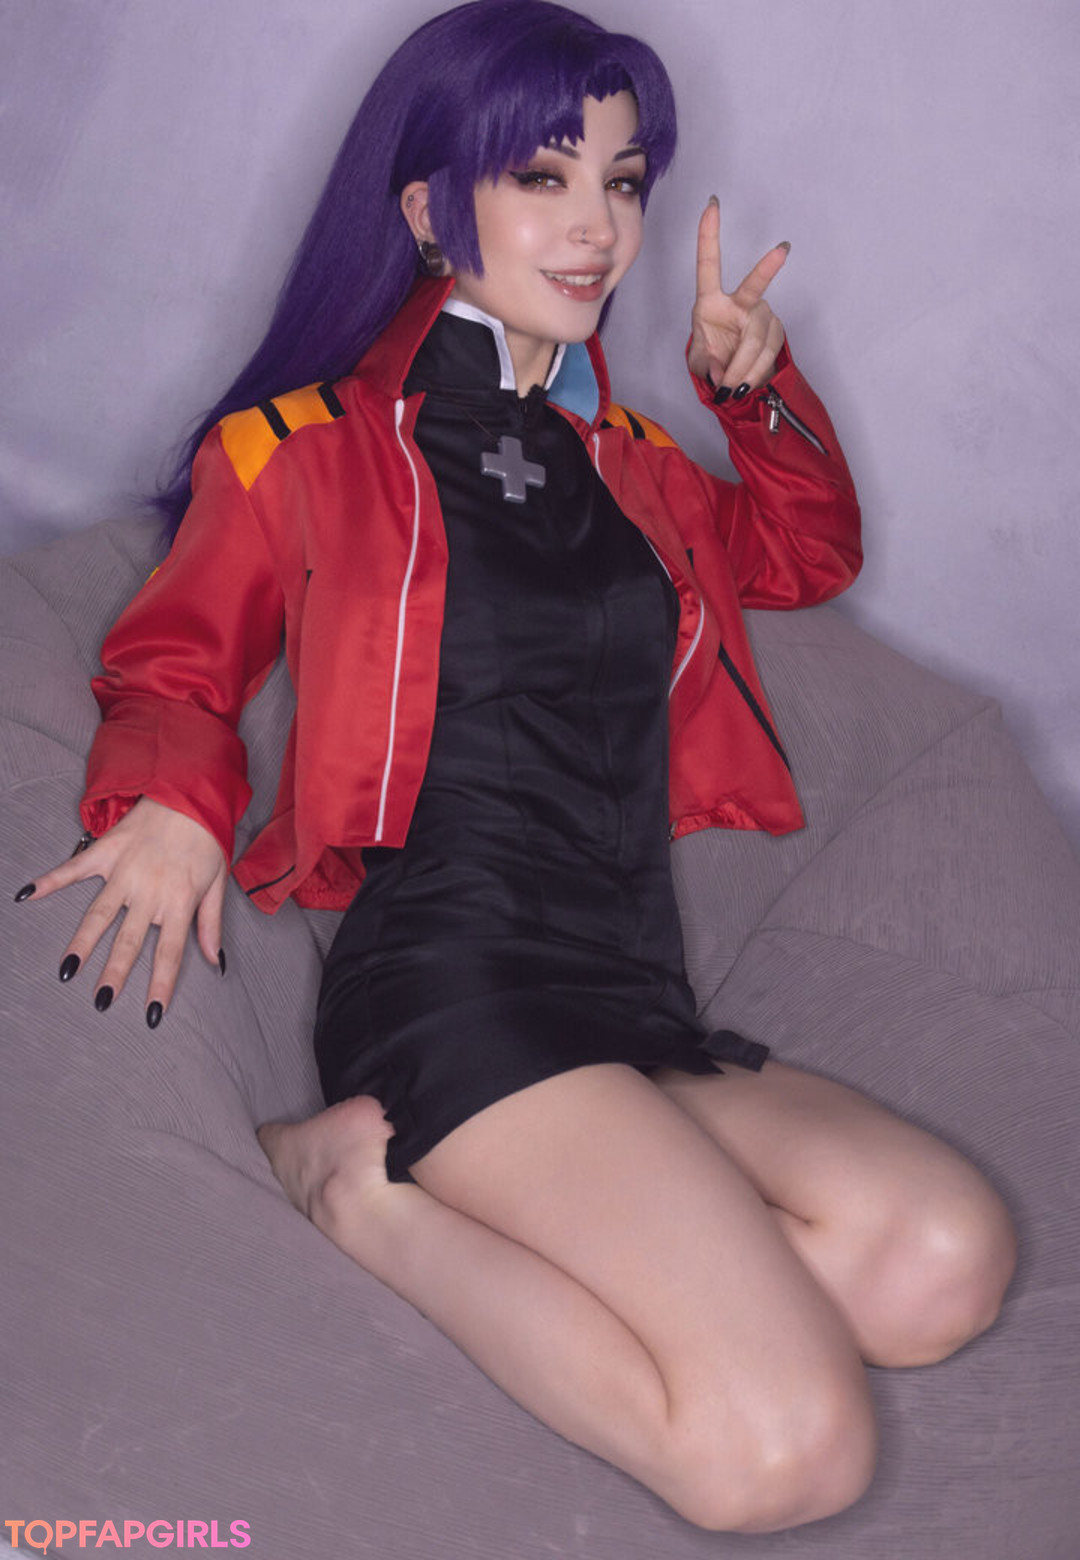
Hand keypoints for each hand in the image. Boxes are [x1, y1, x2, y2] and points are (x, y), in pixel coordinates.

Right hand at [20, 797, 227, 1022]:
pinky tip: (28, 895)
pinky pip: (75, 869)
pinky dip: (50, 881)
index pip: (170, 952)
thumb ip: (211, 924)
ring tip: (67, 970)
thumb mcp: (218, 882)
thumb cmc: (206, 839)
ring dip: (82, 943)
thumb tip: (217, 961)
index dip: (160, 985)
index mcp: (179, 901)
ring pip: (99, 914)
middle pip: (129, 941)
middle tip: (101, 1002)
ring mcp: (125, 871)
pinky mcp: (106, 851)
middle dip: (114, 974)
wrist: (191, 792)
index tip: (151, 1014)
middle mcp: (150, 890)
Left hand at [687, 197, 787, 393]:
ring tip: (731, 388)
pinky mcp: (775, 330)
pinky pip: (767, 352)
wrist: (735, 378)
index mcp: (711, 301)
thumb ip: (707, 366)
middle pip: (754, 289)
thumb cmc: (713, 360)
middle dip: (767, 269)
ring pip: (758, 336)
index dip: (709, 235)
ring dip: (743, 366)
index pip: (709, 265)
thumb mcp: (701, 363)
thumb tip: (721, 373)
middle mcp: (738, 301)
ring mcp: (760, 313)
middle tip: (783, 250)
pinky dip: (754, 372)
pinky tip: (744, 383)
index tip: (712, 204)